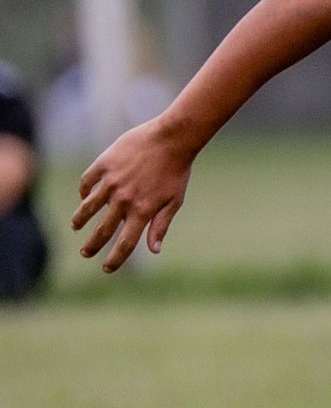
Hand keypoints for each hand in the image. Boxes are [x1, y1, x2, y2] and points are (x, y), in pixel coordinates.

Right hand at [72, 116, 194, 271]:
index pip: (125, 243)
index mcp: (143, 211)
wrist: (172, 138)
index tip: (107, 268)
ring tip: (76, 227)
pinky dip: (84, 192)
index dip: (115, 259)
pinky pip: (87, 182)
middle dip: (92, 245)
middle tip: (85, 253)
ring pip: (88, 207)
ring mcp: (112, 182)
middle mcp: (124, 199)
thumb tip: (154, 250)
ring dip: (80, 219)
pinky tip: (84, 197)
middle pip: (103, 230)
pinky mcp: (104, 164)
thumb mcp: (174, 201)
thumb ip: (161, 225)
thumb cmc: (177, 171)